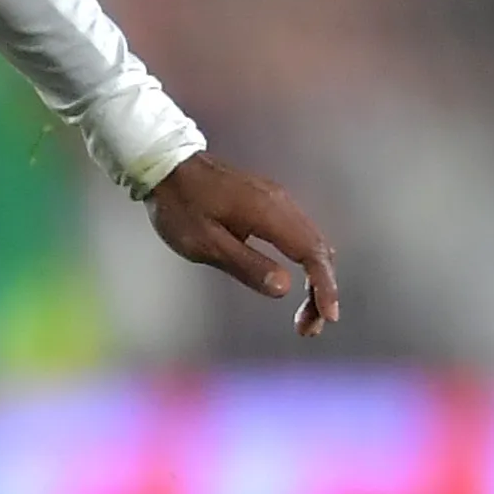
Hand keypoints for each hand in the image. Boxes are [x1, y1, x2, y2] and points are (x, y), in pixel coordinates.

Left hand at [148, 150, 341, 335]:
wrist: (166, 164)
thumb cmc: (179, 207)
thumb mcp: (204, 243)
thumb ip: (245, 264)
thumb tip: (285, 289)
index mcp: (270, 213)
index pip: (312, 254)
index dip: (324, 287)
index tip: (328, 317)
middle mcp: (282, 204)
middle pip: (319, 251)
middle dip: (322, 291)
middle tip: (309, 329)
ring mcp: (278, 200)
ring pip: (313, 243)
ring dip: (315, 279)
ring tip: (305, 315)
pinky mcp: (269, 202)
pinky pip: (300, 234)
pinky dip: (306, 262)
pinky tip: (297, 282)